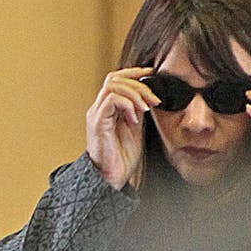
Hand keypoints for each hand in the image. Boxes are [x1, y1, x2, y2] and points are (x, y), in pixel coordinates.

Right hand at [85, 68, 158, 189]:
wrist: (112, 178)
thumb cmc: (122, 157)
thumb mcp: (136, 127)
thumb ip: (138, 110)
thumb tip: (149, 95)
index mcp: (107, 109)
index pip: (116, 79)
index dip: (134, 73)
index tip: (152, 74)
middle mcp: (98, 109)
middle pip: (114, 78)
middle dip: (138, 84)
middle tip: (154, 98)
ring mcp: (96, 115)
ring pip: (113, 86)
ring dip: (135, 94)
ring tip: (146, 108)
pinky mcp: (97, 123)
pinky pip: (111, 101)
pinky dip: (127, 105)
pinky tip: (135, 118)